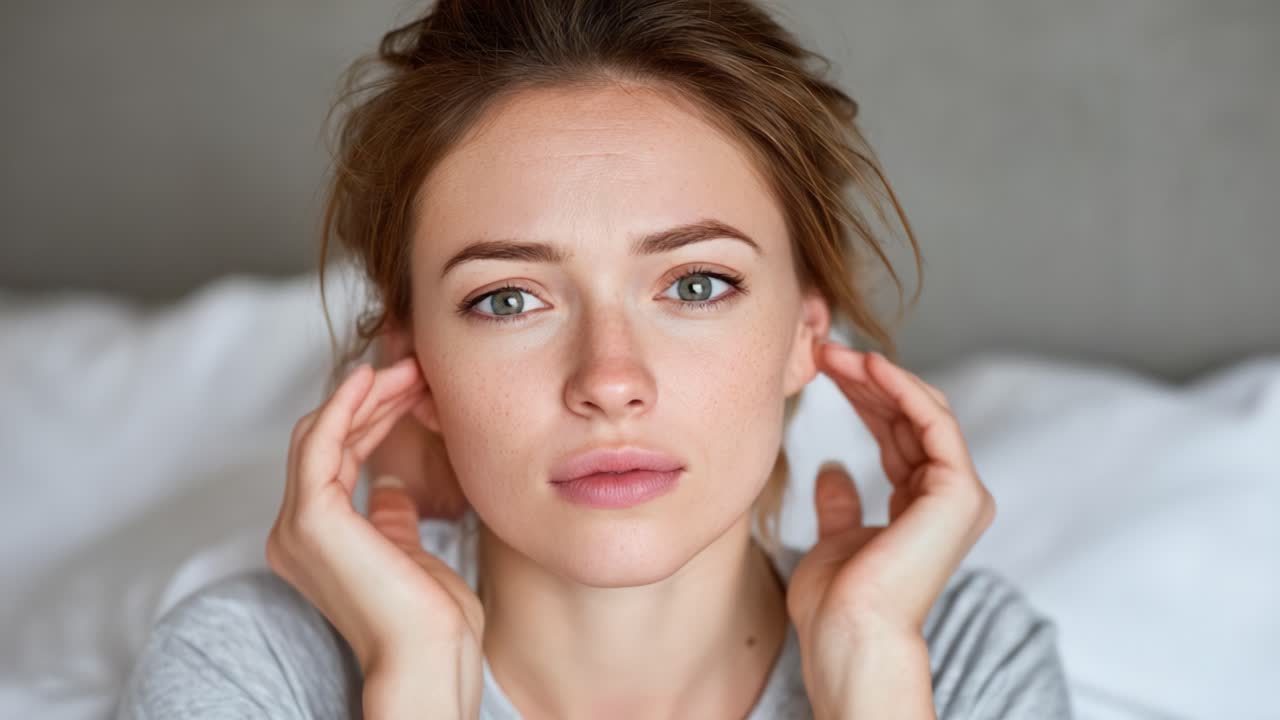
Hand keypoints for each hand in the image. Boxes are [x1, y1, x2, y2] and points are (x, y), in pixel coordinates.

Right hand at [265, 358, 483, 676]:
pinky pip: (321, 442)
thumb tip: (390, 489)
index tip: (414, 389)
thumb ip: (392, 521)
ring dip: (366, 395)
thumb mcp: (411, 555)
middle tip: (415, 367)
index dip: (373, 418)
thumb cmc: (432, 622)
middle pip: (326, 440)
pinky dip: (344, 405)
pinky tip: (373, 378)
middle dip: (372, 399)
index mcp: (316, 541)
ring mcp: (298, 524)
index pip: (336, 458)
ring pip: (323, 434)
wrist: (430, 659)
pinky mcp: (312, 517)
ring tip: (409, 367)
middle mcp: (295, 531)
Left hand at [786, 342, 995, 707]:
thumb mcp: (833, 538)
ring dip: (878, 376)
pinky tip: (868, 366)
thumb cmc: (837, 602)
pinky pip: (934, 423)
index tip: (823, 368)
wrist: (848, 633)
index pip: (896, 433)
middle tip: (823, 348)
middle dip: (867, 379)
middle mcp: (946, 498)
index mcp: (921, 508)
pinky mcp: (960, 492)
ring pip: (922, 411)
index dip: (863, 396)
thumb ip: (840, 505)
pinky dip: (902, 388)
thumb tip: (832, 470)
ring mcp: (958, 494)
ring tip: (834, 352)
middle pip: (909, 416)